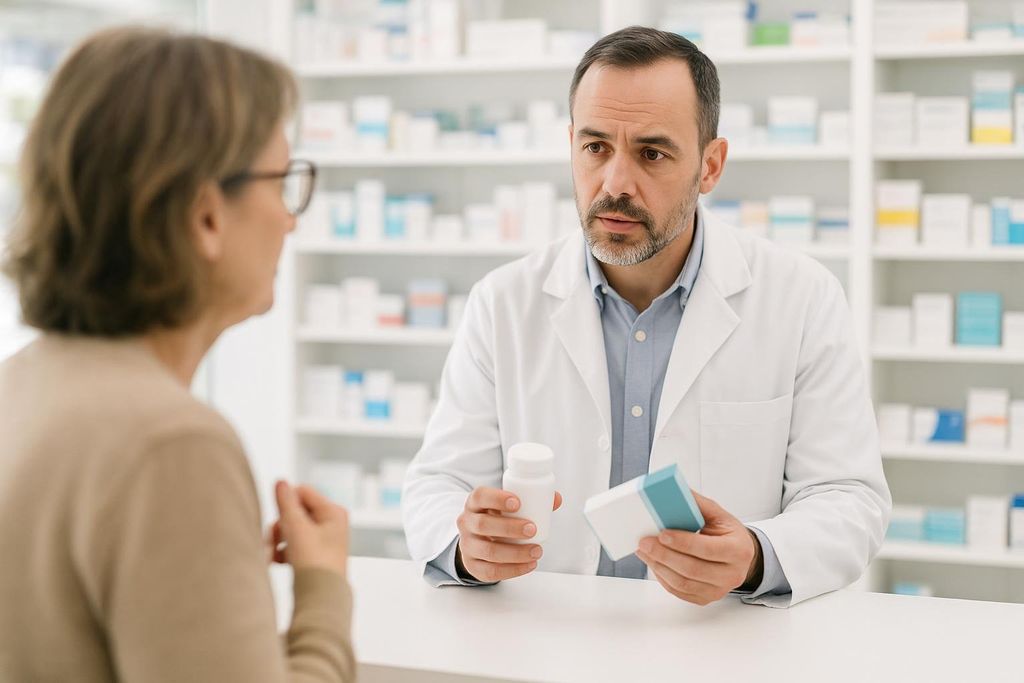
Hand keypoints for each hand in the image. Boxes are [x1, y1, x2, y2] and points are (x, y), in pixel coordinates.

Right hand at [267, 480, 349, 576]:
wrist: (321, 598)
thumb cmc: (313, 561)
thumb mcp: (296, 528)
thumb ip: (286, 503)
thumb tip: (281, 481)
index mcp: (333, 511)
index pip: (302, 492)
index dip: (286, 504)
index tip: (279, 521)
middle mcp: (332, 522)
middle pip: (296, 510)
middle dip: (279, 525)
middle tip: (270, 540)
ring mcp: (324, 539)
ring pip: (292, 528)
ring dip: (278, 539)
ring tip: (269, 554)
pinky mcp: (315, 555)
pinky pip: (294, 544)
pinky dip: (283, 551)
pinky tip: (274, 561)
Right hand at [455, 487, 562, 582]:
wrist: (477, 541)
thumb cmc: (497, 519)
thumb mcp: (506, 507)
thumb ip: (532, 501)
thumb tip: (556, 499)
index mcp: (475, 504)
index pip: (479, 496)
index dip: (496, 499)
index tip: (517, 503)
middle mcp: (467, 523)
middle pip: (483, 524)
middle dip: (510, 528)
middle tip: (532, 529)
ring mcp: (468, 545)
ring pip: (488, 550)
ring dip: (515, 552)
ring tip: (536, 550)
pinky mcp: (473, 566)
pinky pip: (491, 571)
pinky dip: (513, 569)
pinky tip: (529, 565)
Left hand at [636, 491, 761, 605]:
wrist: (740, 555)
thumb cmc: (728, 533)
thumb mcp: (719, 514)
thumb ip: (697, 504)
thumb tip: (673, 492)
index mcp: (738, 550)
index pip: (708, 549)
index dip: (683, 543)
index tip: (662, 533)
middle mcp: (732, 574)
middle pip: (693, 569)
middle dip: (664, 555)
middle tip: (645, 542)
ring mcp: (719, 590)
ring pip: (683, 583)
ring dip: (659, 567)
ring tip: (644, 551)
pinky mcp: (706, 598)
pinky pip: (680, 592)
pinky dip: (662, 578)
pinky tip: (654, 563)